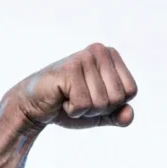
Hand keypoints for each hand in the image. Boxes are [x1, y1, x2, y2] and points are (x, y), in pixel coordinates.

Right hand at [7, 43, 137, 130]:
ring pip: (102, 102)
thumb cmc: (70, 104)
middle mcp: (99, 51)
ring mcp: (83, 58)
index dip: (114, 104)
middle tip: (79, 98)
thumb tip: (129, 114)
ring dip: (85, 110)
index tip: (94, 97)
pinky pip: (84, 104)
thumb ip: (119, 116)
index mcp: (111, 57)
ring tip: (69, 97)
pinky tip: (61, 98)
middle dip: (99, 108)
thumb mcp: (101, 114)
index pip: (131, 91)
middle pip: (118, 97)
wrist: (35, 105)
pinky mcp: (68, 70)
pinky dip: (73, 110)